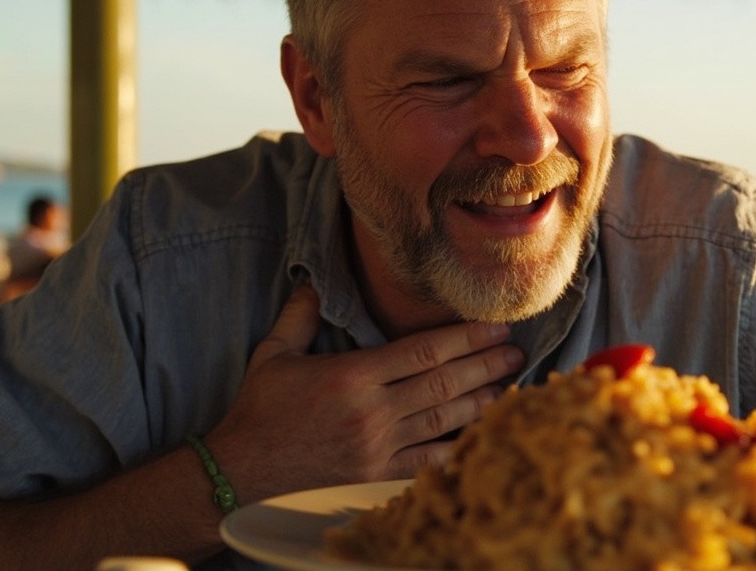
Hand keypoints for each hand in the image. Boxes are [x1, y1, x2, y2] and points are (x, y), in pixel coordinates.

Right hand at [206, 283, 524, 502]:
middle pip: (444, 384)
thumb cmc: (258, 411)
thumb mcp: (273, 354)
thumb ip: (301, 315)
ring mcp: (378, 449)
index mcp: (352, 377)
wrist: (239, 475)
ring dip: (484, 403)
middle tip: (517, 351)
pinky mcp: (377, 477)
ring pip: (445, 422)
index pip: (423, 352)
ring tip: (513, 387)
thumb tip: (316, 277)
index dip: (465, 338)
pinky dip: (460, 450)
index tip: (495, 326)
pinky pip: (429, 463)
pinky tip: (484, 438)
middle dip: (486, 365)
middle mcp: (372, 413)